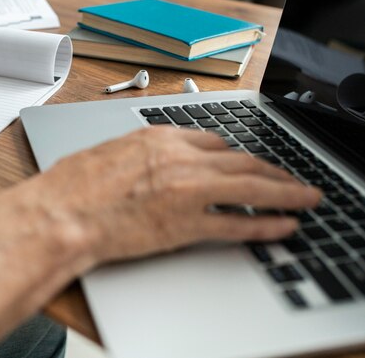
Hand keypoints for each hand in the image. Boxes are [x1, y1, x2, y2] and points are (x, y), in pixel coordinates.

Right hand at [33, 127, 321, 264]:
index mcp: (158, 139)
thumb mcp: (109, 154)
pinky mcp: (185, 224)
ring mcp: (186, 190)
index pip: (212, 141)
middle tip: (292, 178)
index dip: (234, 155)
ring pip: (250, 186)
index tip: (245, 162)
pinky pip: (237, 223)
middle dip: (272, 169)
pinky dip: (266, 224)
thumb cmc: (73, 185)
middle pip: (241, 160)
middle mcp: (179, 159)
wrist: (61, 213)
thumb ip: (139, 156)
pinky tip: (284, 225)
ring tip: (304, 197)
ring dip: (283, 191)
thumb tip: (148, 163)